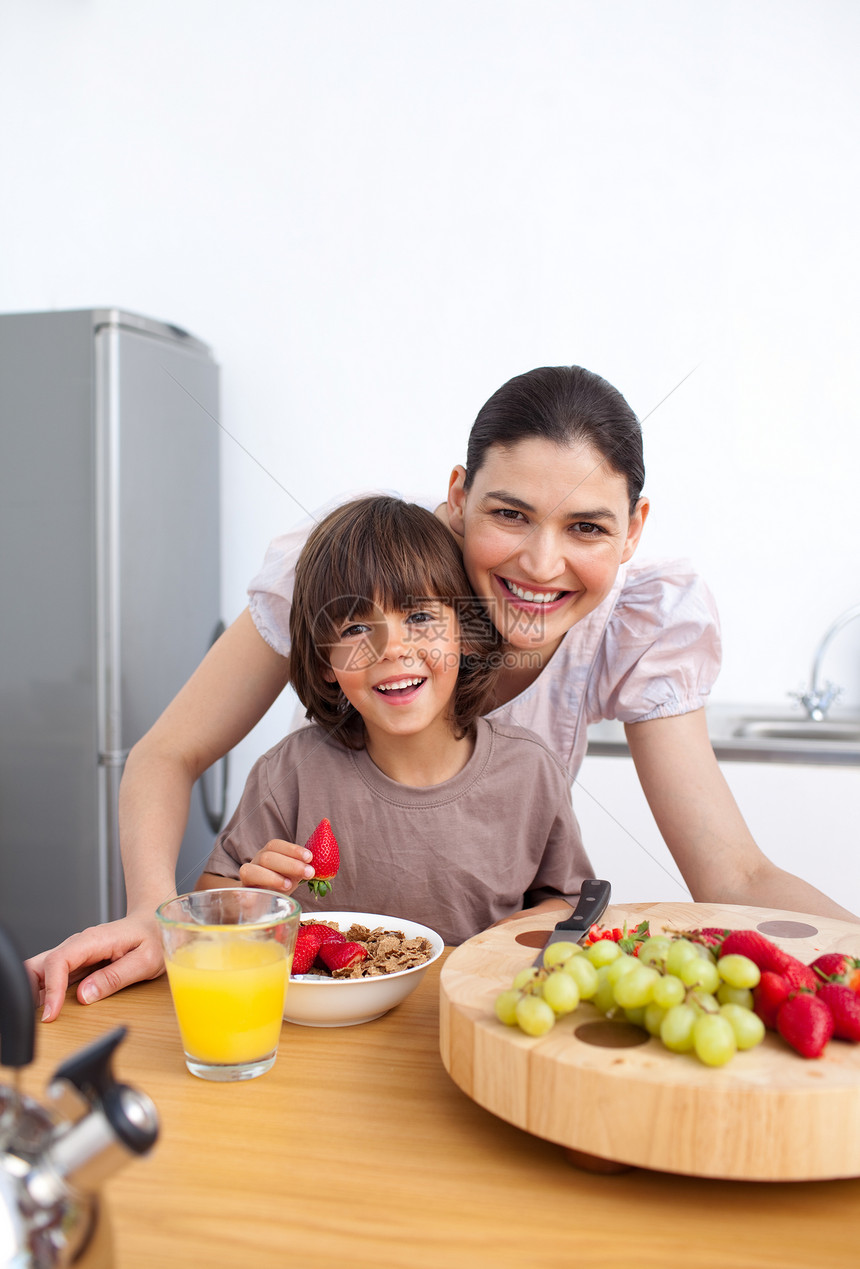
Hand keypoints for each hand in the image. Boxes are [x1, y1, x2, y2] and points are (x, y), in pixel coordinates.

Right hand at [25, 911, 166, 1022]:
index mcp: (94, 940)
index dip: (51, 989)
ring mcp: (76, 952)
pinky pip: (54, 975)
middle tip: (37, 1016)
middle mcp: (79, 944)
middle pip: (41, 963)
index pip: (59, 961)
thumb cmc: (153, 937)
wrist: (154, 922)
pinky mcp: (77, 961)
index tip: (51, 1014)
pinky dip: (45, 991)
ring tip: (40, 1015)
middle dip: (31, 988)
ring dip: (36, 991)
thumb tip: (84, 996)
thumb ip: (115, 978)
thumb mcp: (145, 960)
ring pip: (43, 969)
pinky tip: (49, 1007)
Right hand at [238, 838, 314, 894]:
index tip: (309, 857)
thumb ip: (304, 867)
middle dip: (289, 864)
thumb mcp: (294, 874)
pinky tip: (254, 901)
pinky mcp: (242, 896)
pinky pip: (239, 894)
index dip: (292, 849)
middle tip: (308, 872)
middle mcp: (255, 863)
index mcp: (268, 854)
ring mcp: (247, 879)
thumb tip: (321, 861)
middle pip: (266, 857)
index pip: (275, 845)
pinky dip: (245, 897)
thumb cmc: (280, 883)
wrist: (261, 900)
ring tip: (289, 885)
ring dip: (272, 877)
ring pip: (251, 871)